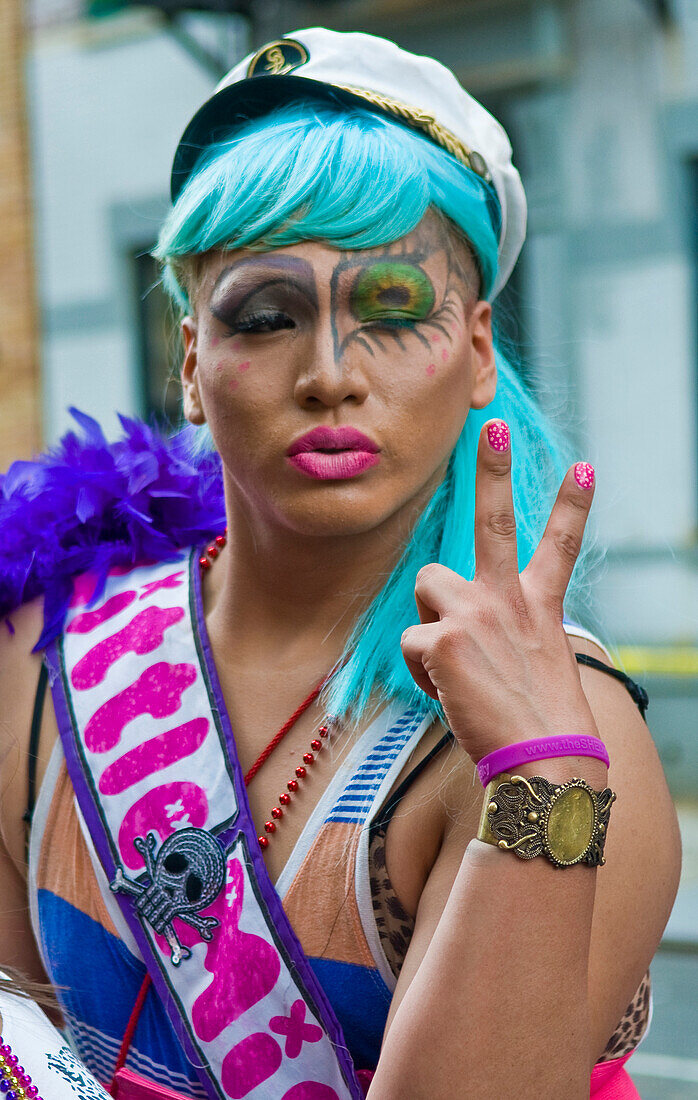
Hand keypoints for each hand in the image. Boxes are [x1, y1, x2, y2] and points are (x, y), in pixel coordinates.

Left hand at [400, 419, 598, 763]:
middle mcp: (508, 598)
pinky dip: (420, 671)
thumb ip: (502, 633)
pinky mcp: (441, 636)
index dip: (574, 505)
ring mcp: (474, 611)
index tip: (584, 468)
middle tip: (493, 424)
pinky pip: (410, 643)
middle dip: (493, 468)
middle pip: (495, 518)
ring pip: (428, 583)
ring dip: (430, 617)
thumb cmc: (538, 721)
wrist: (543, 757)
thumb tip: (457, 631)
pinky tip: (447, 692)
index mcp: (540, 605)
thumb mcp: (535, 663)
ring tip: (453, 660)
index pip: (562, 545)